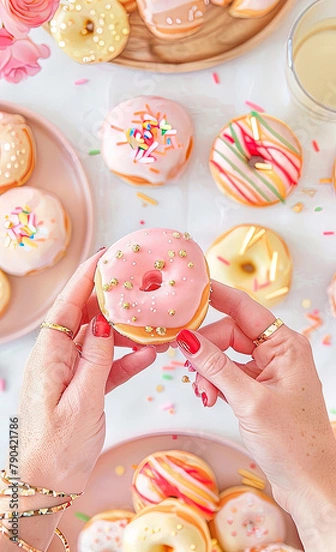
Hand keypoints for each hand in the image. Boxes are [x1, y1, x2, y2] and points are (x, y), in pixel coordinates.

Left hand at [17, 249, 156, 494]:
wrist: (47, 485)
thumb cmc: (57, 448)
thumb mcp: (82, 402)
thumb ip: (96, 360)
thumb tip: (104, 322)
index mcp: (50, 357)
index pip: (68, 307)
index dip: (86, 278)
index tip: (106, 256)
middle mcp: (58, 359)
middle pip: (85, 318)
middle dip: (110, 298)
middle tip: (137, 282)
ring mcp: (70, 373)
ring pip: (100, 340)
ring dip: (125, 331)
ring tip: (152, 322)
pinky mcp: (83, 388)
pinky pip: (106, 365)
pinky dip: (126, 359)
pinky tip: (149, 354)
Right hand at [176, 282, 335, 550]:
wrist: (309, 484)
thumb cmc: (292, 442)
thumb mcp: (249, 400)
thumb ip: (216, 367)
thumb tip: (186, 338)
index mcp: (285, 345)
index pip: (244, 308)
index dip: (216, 296)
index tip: (189, 288)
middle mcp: (277, 352)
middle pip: (228, 334)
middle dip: (207, 353)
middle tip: (193, 374)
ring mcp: (267, 370)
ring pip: (224, 355)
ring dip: (209, 373)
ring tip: (205, 396)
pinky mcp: (258, 388)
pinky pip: (228, 373)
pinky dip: (214, 383)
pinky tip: (209, 398)